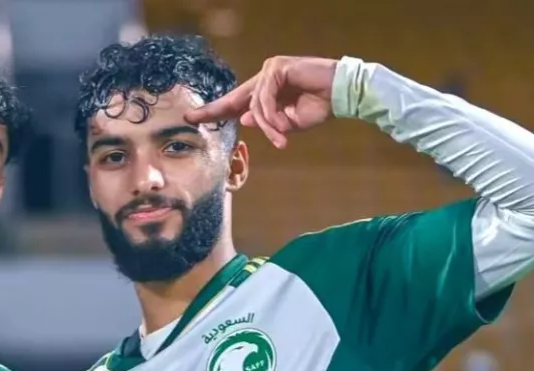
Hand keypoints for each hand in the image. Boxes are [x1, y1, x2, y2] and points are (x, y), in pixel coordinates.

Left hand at [185, 56, 337, 149]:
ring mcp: (269, 70)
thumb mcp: (288, 122)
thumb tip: (244, 119)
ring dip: (268, 126)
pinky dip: (272, 115)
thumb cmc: (319, 106)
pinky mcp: (276, 68)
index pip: (234, 102)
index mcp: (264, 92)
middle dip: (213, 110)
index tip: (191, 117)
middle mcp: (263, 78)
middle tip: (191, 118)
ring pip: (254, 105)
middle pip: (234, 99)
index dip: (214, 111)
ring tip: (282, 139)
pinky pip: (265, 99)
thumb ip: (267, 122)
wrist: (342, 95)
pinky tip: (282, 125)